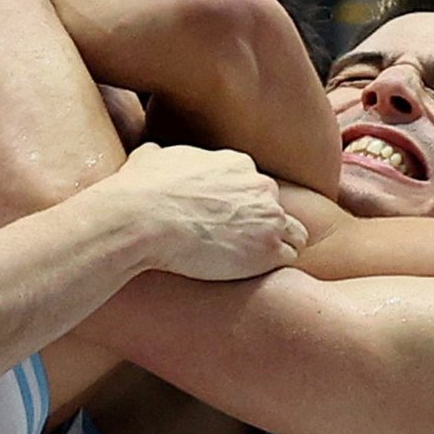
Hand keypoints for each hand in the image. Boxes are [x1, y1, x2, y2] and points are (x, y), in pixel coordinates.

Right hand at [102, 143, 306, 281]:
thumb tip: (151, 157)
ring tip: (253, 265)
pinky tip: (254, 275)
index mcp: (237, 164)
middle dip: (261, 226)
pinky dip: (273, 267)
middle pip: (275, 209)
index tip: (228, 223)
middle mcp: (260, 186)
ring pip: (292, 234)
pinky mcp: (268, 249)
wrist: (142, 219)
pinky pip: (287, 258)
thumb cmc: (141, 190)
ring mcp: (269, 218)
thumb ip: (161, 157)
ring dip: (275, 247)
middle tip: (238, 246)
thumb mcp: (150, 159)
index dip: (243, 206)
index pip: (254, 186)